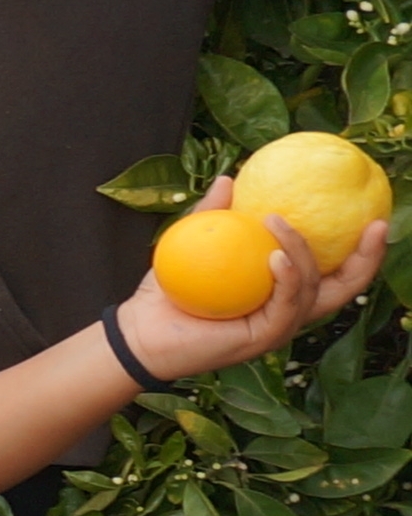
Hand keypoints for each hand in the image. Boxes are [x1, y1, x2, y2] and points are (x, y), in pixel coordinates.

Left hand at [122, 171, 391, 378]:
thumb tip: (230, 177)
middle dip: (368, 258)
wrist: (139, 329)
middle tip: (376, 225)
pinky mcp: (263, 338)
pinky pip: (285, 307)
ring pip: (312, 289)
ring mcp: (280, 326)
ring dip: (301, 252)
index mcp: (283, 289)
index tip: (375, 214)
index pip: (334, 269)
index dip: (362, 247)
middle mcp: (290, 309)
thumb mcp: (194, 244)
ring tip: (280, 223)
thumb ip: (214, 214)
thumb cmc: (169, 291)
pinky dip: (286, 279)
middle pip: (346, 287)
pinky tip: (276, 257)